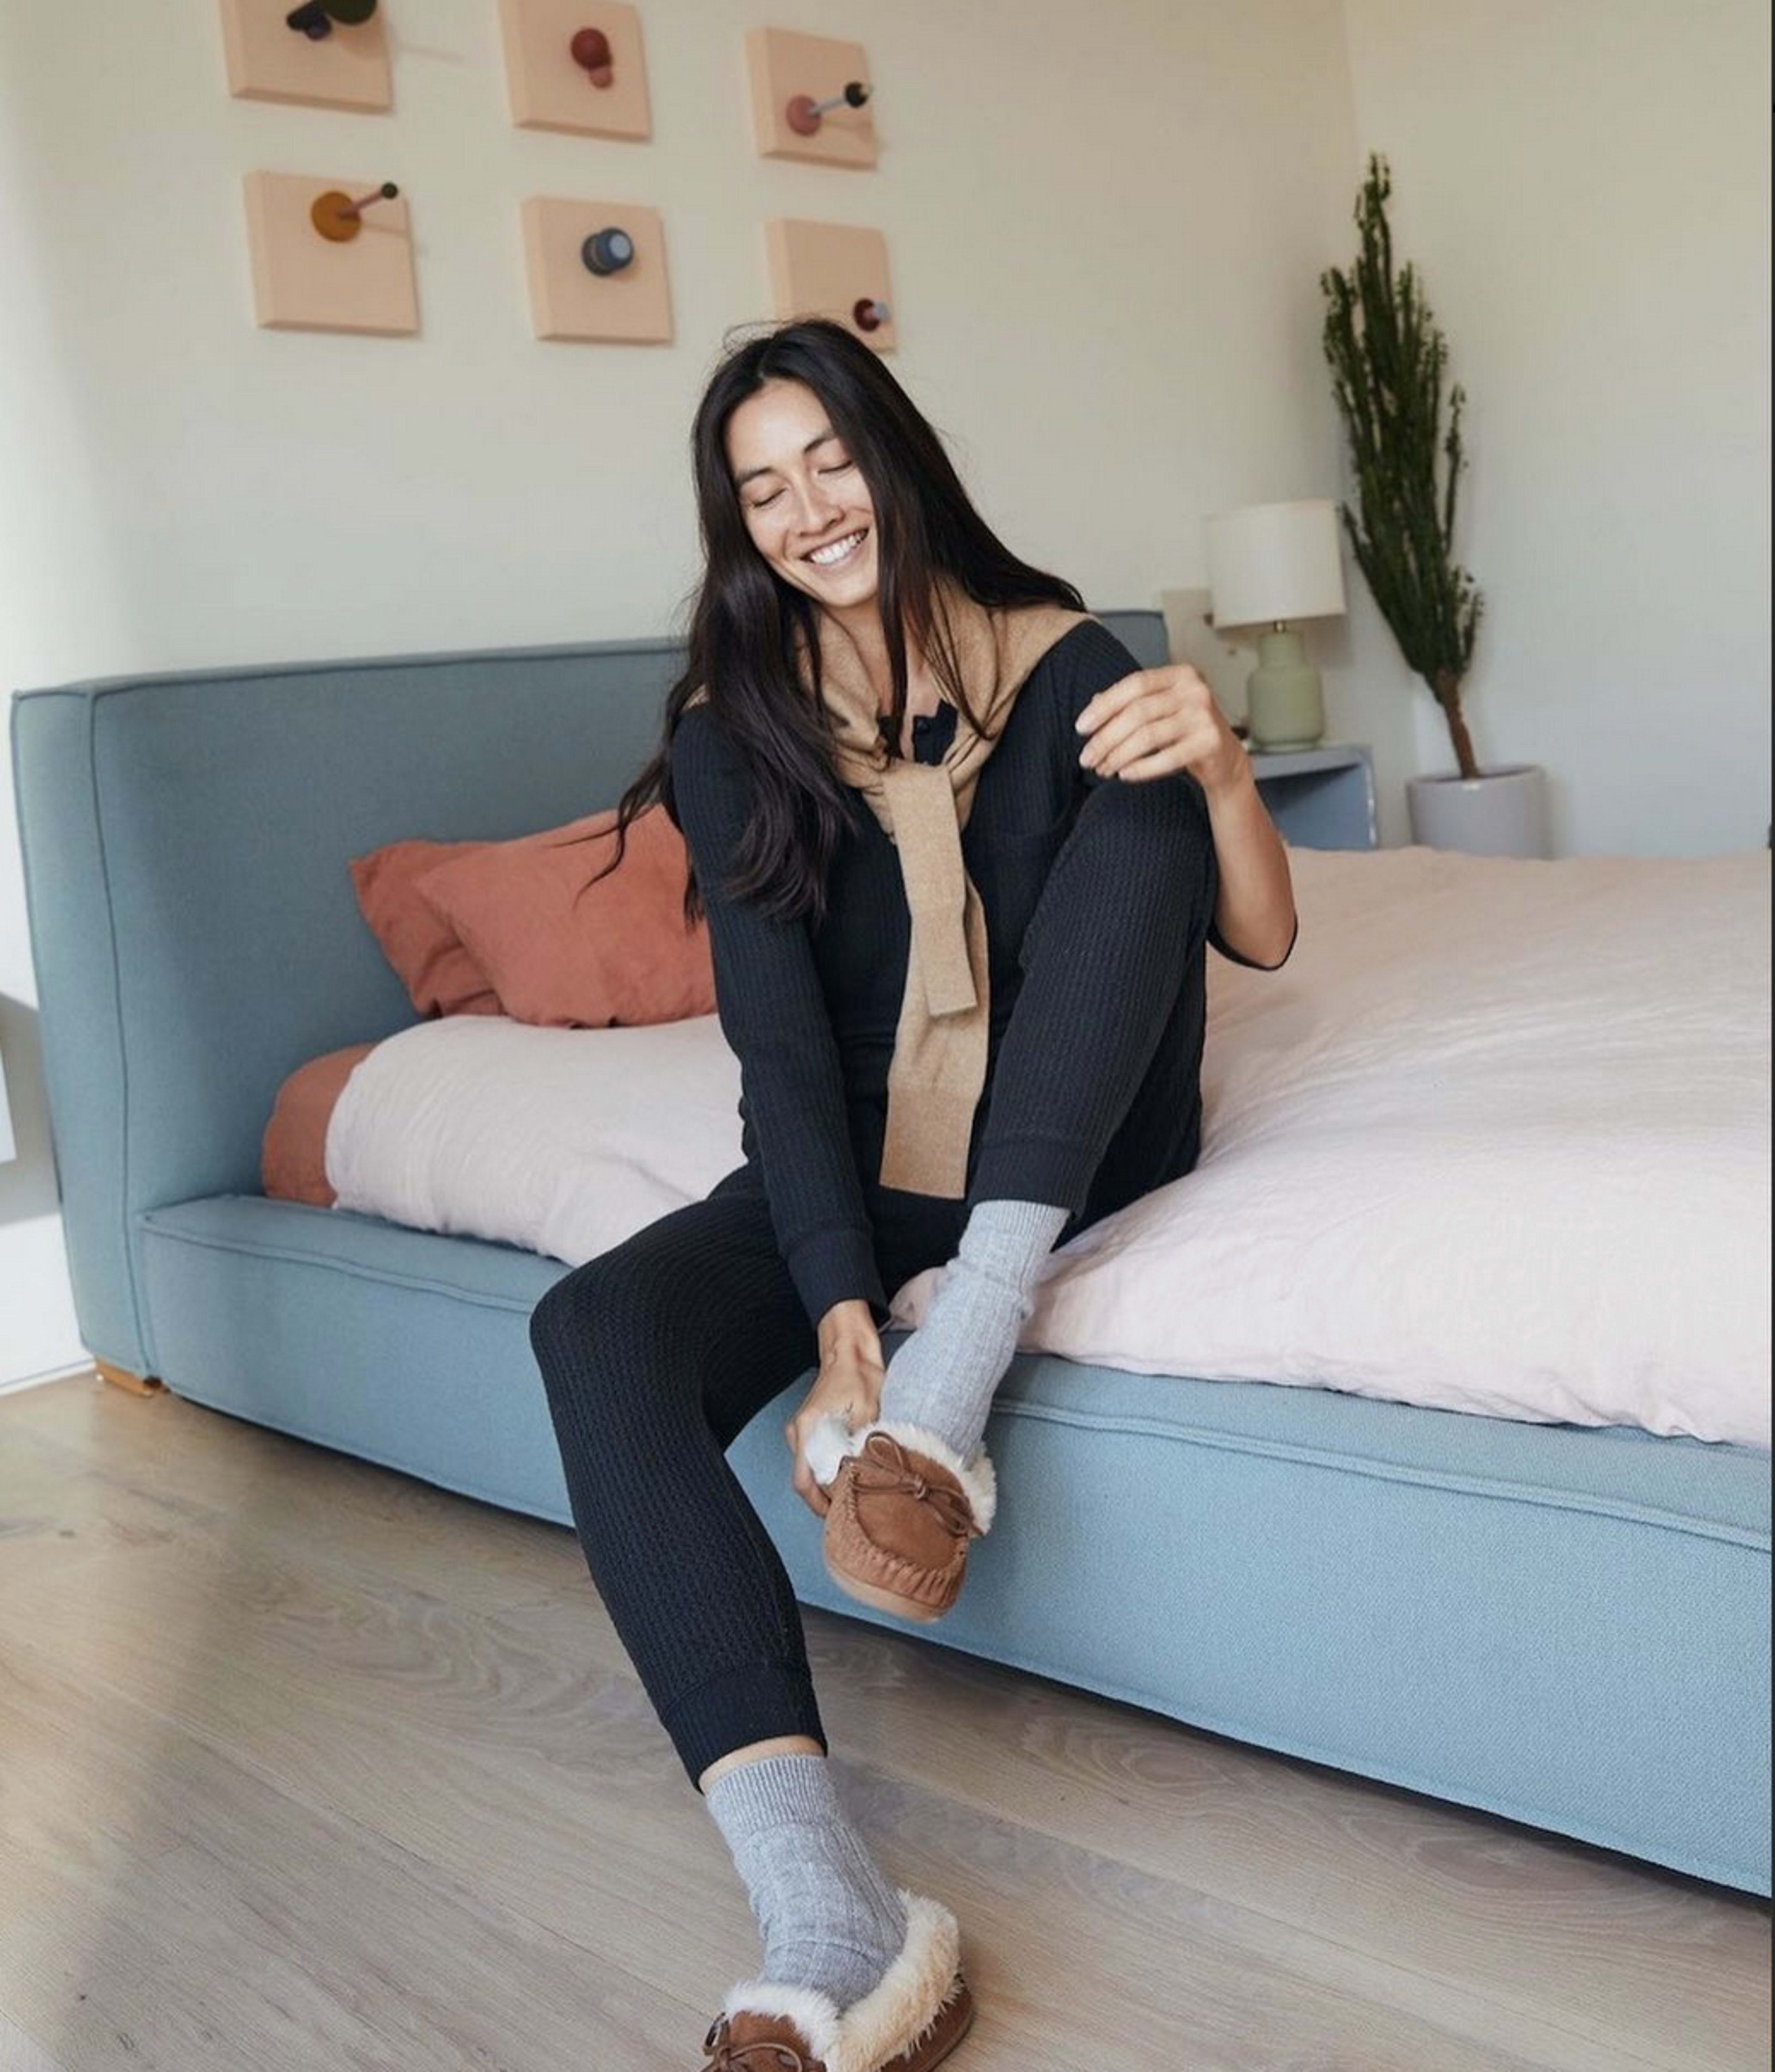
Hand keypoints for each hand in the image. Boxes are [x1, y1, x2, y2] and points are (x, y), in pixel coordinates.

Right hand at [785, 1331, 884, 1518]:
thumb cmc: (859, 1374)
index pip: (803, 1481)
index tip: (840, 1515)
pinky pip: (814, 1458)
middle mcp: (799, 1432)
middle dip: (826, 1499)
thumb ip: (859, 1443)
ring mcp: (801, 1430)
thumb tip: (859, 1475)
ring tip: (854, 1493)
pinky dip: (829, 1470)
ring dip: (828, 1484)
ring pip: (810, 1471)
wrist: (849, 1351)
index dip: (820, 1504)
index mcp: (808, 1427)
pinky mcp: (809, 1429)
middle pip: (805, 1480)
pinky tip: (848, 1473)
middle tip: (853, 1509)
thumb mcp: (868, 1410)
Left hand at [1075, 663, 1249, 798]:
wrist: (1224, 758)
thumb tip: (1093, 704)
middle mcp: (1194, 690)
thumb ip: (1130, 703)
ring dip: (1119, 755)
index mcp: (1179, 675)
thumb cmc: (1185, 731)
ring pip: (1149, 735)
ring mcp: (1204, 715)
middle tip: (1086, 758)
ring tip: (1102, 770)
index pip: (1134, 684)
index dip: (1104, 706)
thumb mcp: (1159, 711)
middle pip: (1138, 712)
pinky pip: (1167, 757)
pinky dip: (1142, 768)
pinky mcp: (1210, 742)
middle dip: (1106, 738)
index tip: (1081, 728)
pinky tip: (1124, 775)